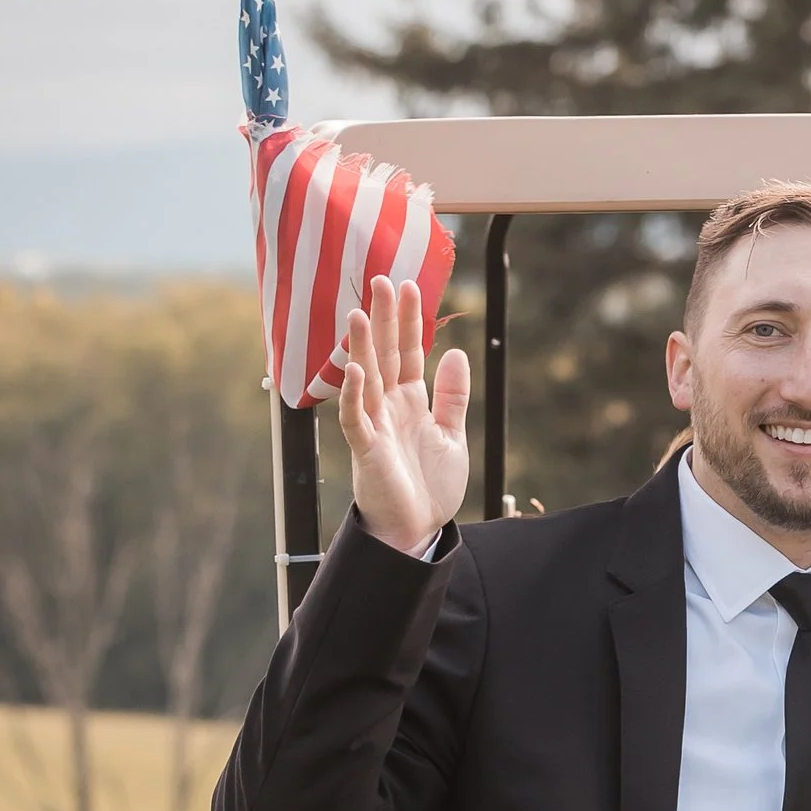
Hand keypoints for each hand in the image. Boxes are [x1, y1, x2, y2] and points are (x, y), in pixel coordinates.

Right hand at [337, 273, 470, 554]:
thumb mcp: (452, 436)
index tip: (411, 287)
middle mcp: (390, 407)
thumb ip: (453, 397)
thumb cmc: (430, 487)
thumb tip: (456, 353)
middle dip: (384, 319)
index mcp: (411, 402)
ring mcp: (376, 426)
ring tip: (359, 313)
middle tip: (381, 280)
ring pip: (366, 378)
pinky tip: (356, 369)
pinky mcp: (366, 450)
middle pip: (386, 355)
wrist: (419, 530)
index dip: (410, 321)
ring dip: (362, 347)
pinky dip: (354, 394)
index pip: (410, 353)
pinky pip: (356, 417)